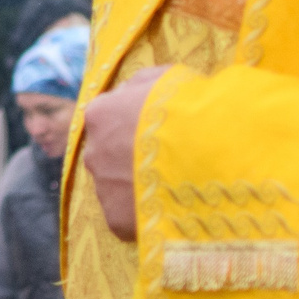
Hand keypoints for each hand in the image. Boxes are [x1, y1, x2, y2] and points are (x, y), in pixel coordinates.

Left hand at [80, 64, 171, 243]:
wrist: (206, 149)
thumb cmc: (188, 107)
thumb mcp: (166, 80)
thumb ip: (143, 85)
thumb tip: (134, 93)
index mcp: (100, 114)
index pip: (108, 120)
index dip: (135, 127)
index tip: (159, 134)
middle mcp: (92, 151)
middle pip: (109, 156)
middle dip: (132, 159)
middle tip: (168, 163)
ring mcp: (102, 187)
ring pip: (117, 188)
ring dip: (138, 187)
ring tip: (174, 187)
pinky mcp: (116, 219)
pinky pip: (128, 217)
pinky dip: (146, 214)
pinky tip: (171, 208)